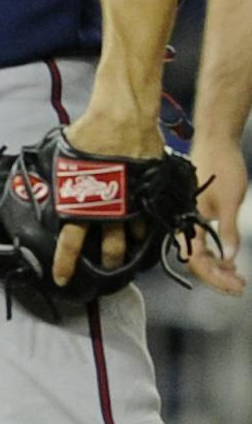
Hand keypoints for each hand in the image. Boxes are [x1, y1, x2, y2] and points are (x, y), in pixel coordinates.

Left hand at [53, 105, 163, 286]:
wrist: (122, 118)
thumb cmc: (89, 132)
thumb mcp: (63, 155)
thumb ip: (59, 173)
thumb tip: (47, 178)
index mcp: (83, 202)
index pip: (70, 241)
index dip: (65, 262)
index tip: (62, 278)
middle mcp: (109, 209)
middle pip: (108, 248)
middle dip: (106, 262)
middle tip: (104, 270)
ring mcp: (132, 203)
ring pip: (132, 237)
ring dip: (128, 247)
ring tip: (126, 256)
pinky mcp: (149, 193)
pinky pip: (148, 217)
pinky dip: (145, 224)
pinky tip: (142, 229)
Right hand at [188, 133, 247, 294]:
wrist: (216, 138)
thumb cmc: (222, 166)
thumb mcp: (232, 201)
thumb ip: (228, 230)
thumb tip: (230, 258)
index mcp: (187, 217)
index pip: (196, 259)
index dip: (215, 276)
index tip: (236, 285)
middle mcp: (183, 218)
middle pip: (195, 258)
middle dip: (217, 276)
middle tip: (240, 285)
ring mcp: (189, 214)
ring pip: (198, 250)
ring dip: (216, 266)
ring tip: (236, 274)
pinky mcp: (195, 209)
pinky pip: (201, 238)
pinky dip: (215, 252)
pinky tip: (228, 256)